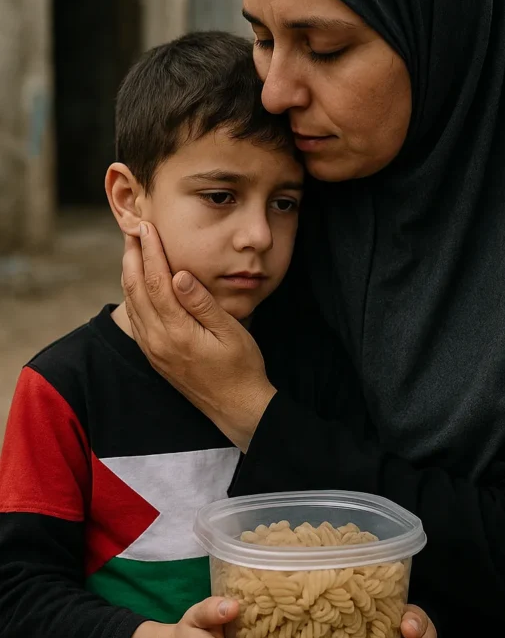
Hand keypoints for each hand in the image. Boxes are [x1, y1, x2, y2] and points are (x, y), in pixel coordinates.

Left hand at [121, 225, 274, 448]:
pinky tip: (138, 284)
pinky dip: (133, 295)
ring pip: (132, 304)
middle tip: (132, 230)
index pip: (156, 282)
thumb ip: (202, 303)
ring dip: (129, 274)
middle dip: (132, 257)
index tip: (147, 228)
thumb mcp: (230, 332)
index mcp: (177, 332)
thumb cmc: (241, 368)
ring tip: (131, 249)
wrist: (237, 408)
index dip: (150, 252)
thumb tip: (178, 274)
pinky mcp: (155, 357)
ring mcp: (154, 351)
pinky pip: (137, 320)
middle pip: (136, 290)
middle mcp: (158, 342)